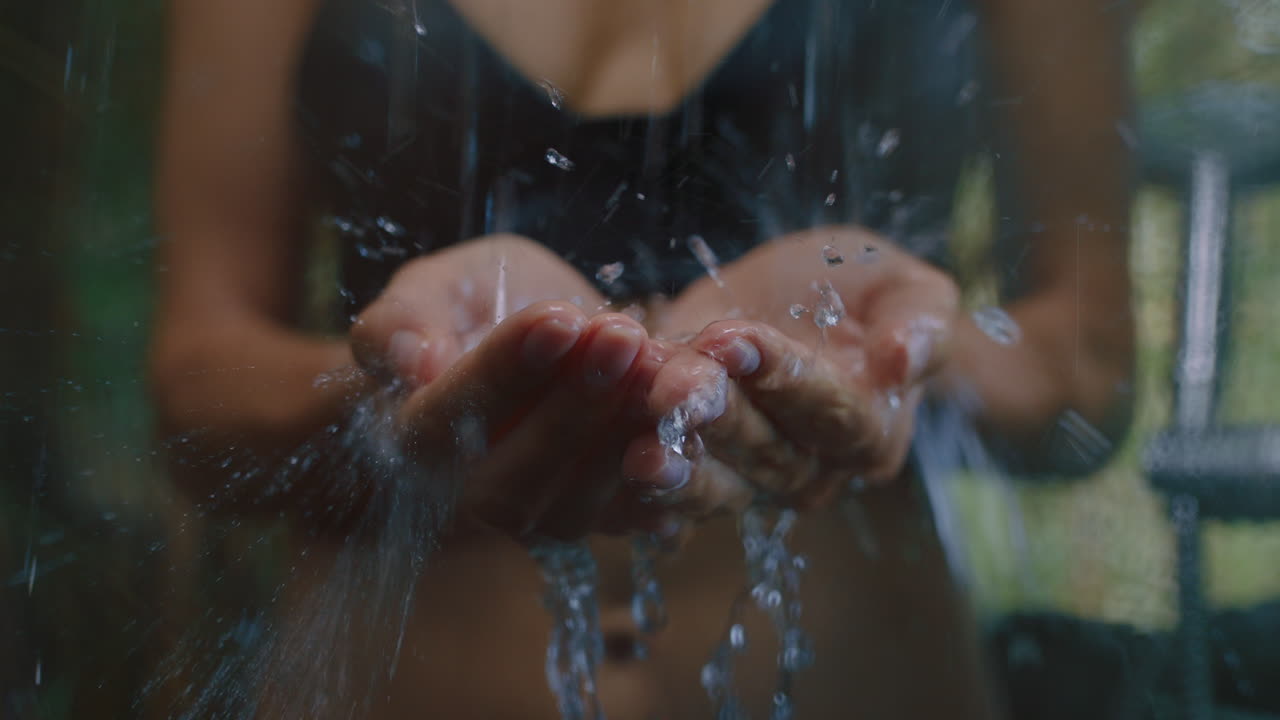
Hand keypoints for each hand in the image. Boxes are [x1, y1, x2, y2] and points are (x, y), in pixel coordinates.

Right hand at [350, 234, 671, 540]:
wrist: (531, 341)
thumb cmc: (466, 309)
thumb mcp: (430, 288)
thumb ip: (399, 320)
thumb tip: (412, 363)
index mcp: (413, 438)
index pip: (449, 418)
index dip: (504, 370)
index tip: (558, 319)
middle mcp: (466, 497)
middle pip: (515, 476)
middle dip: (575, 405)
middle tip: (622, 336)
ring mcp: (531, 517)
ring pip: (575, 504)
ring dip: (623, 438)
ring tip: (660, 365)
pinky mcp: (590, 519)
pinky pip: (625, 516)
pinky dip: (660, 475)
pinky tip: (690, 427)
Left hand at [629, 227, 958, 514]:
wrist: (796, 297)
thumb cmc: (859, 288)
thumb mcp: (904, 285)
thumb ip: (922, 322)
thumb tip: (904, 363)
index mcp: (869, 432)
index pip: (828, 409)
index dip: (781, 375)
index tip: (733, 337)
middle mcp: (811, 469)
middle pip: (764, 450)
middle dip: (714, 417)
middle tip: (669, 389)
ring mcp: (749, 477)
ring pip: (714, 480)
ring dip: (676, 465)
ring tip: (638, 450)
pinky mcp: (697, 467)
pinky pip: (671, 487)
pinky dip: (641, 486)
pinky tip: (612, 468)